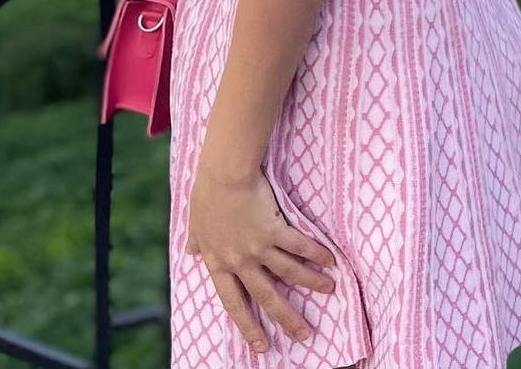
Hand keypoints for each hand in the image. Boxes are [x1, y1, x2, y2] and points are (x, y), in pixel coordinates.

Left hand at [187, 164, 336, 353]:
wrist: (223, 174)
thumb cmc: (206, 194)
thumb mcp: (195, 223)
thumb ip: (196, 241)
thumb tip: (190, 252)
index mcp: (219, 263)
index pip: (233, 303)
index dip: (248, 326)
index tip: (261, 346)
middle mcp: (240, 261)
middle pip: (267, 296)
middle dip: (287, 318)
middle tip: (304, 334)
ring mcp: (258, 247)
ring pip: (289, 273)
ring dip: (311, 282)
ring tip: (329, 289)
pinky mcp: (274, 229)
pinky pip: (299, 246)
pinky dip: (316, 253)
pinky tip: (330, 261)